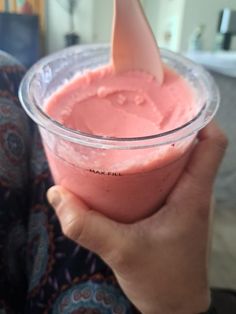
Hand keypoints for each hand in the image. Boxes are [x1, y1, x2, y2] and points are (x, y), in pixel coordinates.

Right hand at [47, 122, 226, 313]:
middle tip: (143, 111)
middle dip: (172, 124)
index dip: (201, 117)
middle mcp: (194, 192)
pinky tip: (128, 166)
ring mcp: (185, 201)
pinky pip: (168, 177)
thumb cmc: (161, 281)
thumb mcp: (122, 252)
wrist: (175, 309)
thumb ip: (87, 226)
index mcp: (193, 194)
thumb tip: (57, 195)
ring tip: (133, 131)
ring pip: (180, 160)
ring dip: (161, 145)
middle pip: (194, 145)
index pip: (213, 144)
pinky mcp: (174, 211)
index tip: (175, 101)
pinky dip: (152, 166)